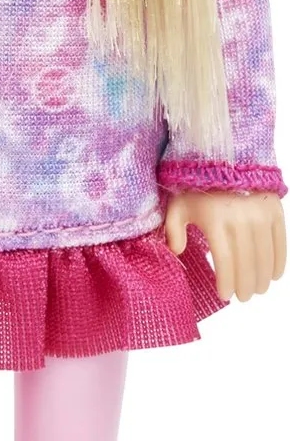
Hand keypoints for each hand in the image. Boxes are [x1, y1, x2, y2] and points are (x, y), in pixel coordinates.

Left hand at [164, 189, 286, 300]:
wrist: (224, 155)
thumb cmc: (198, 185)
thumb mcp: (179, 203)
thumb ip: (173, 228)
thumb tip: (176, 251)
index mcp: (215, 219)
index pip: (225, 261)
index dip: (227, 283)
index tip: (224, 295)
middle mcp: (241, 218)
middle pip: (247, 264)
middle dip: (245, 286)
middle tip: (242, 297)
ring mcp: (260, 214)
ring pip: (265, 257)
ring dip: (262, 279)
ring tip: (256, 290)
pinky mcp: (274, 209)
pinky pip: (280, 242)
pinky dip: (279, 262)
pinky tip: (273, 275)